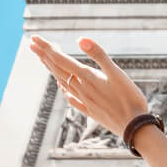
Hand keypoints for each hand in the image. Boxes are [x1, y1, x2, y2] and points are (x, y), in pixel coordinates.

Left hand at [29, 35, 151, 142]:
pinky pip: (72, 99)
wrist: (134, 127)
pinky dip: (64, 90)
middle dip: (44, 56)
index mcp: (87, 77)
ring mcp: (85, 100)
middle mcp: (82, 88)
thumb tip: (80, 39)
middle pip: (58, 70)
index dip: (47, 48)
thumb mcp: (117, 73)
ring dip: (52, 70)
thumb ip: (99, 55)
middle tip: (32, 45)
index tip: (34, 39)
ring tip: (44, 61)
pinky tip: (62, 88)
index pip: (61, 59)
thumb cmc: (129, 99)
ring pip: (63, 82)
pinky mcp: (91, 111)